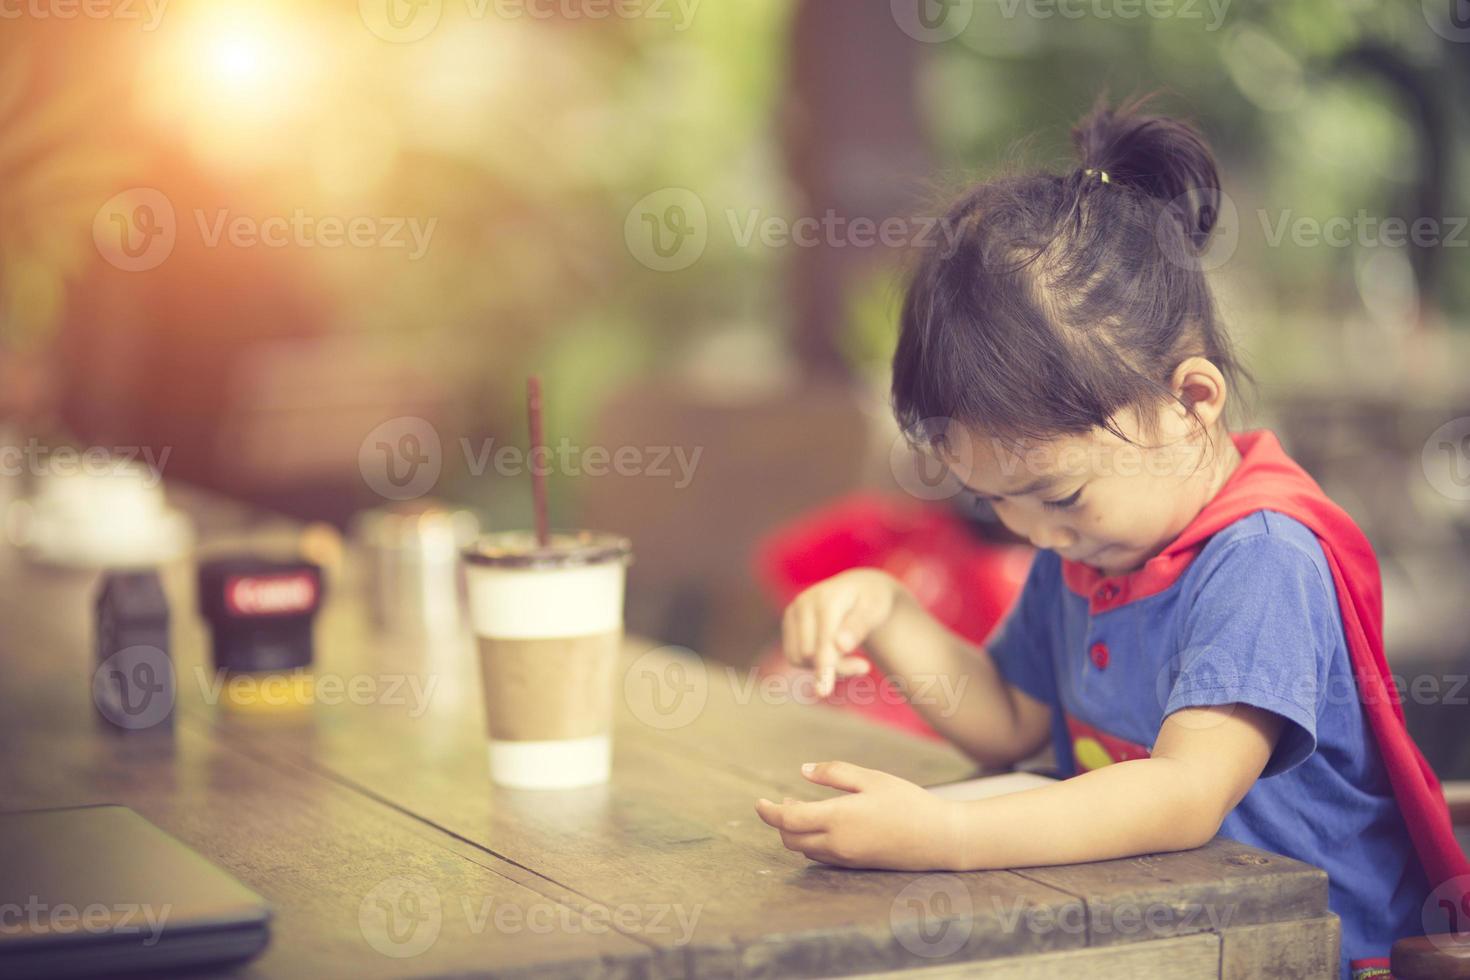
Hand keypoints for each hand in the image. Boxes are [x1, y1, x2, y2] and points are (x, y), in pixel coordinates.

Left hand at [754, 761, 964, 870]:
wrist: (940, 839)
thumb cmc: (908, 802)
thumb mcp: (871, 778)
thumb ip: (834, 773)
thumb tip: (803, 771)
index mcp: (837, 819)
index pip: (787, 821)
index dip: (768, 812)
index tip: (758, 803)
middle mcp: (837, 843)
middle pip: (791, 839)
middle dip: (781, 822)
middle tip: (783, 801)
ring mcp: (846, 858)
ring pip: (805, 850)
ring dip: (796, 832)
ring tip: (801, 809)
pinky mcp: (856, 866)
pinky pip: (822, 856)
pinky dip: (812, 842)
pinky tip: (823, 826)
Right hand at [781, 569, 900, 695]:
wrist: (858, 588)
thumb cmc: (872, 601)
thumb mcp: (876, 611)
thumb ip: (859, 627)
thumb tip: (840, 646)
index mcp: (827, 599)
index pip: (822, 642)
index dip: (824, 667)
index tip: (824, 692)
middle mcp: (803, 603)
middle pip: (810, 654)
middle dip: (836, 667)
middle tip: (864, 667)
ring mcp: (792, 612)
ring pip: (799, 658)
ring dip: (823, 668)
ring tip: (852, 660)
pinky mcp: (788, 623)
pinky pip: (794, 656)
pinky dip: (812, 664)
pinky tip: (834, 655)